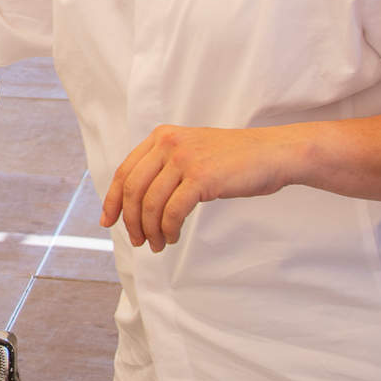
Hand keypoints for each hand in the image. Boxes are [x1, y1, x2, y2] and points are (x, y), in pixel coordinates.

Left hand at [99, 124, 297, 251]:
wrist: (273, 153)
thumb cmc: (234, 159)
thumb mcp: (192, 152)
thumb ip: (165, 167)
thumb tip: (138, 202)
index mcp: (161, 136)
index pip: (125, 172)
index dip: (112, 200)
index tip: (108, 221)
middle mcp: (168, 143)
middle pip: (133, 190)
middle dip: (130, 221)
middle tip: (137, 241)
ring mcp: (185, 159)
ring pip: (150, 204)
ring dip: (150, 231)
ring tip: (157, 245)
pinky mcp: (201, 177)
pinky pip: (172, 212)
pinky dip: (168, 230)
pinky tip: (173, 238)